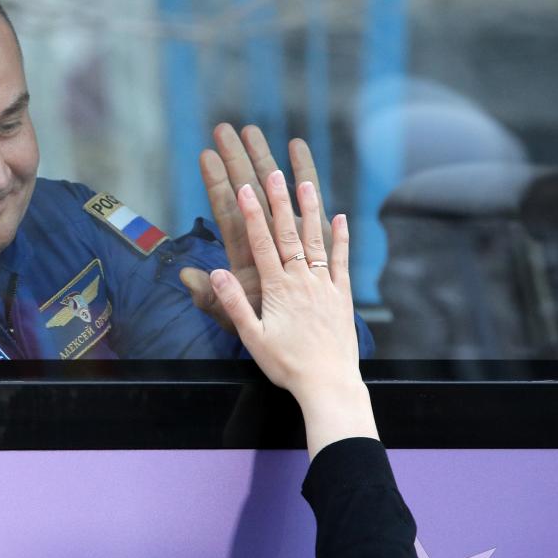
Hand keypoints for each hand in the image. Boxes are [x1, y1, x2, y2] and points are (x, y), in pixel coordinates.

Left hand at [180, 123, 330, 331]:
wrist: (310, 352)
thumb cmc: (273, 341)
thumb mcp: (237, 321)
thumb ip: (214, 299)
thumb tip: (187, 277)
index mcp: (245, 256)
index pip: (228, 211)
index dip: (217, 184)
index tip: (207, 155)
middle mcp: (266, 241)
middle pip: (249, 191)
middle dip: (238, 160)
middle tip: (227, 128)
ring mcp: (292, 237)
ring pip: (278, 192)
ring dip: (268, 161)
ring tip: (259, 131)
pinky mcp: (317, 242)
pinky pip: (312, 204)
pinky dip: (306, 179)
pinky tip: (300, 154)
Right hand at [207, 171, 377, 458]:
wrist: (328, 384)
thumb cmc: (286, 364)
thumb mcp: (253, 338)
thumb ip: (234, 304)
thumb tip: (215, 272)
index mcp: (277, 289)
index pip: (262, 244)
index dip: (252, 214)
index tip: (245, 188)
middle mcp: (301, 280)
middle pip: (288, 234)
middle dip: (278, 201)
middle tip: (273, 172)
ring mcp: (324, 285)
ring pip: (315, 240)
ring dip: (310, 210)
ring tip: (304, 182)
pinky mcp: (342, 296)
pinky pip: (341, 261)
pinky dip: (340, 239)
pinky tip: (340, 218)